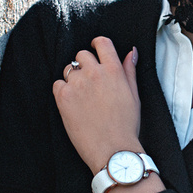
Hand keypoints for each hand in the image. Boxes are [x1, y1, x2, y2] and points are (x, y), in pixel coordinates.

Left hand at [52, 37, 142, 173]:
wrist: (113, 149)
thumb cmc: (126, 126)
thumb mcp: (134, 96)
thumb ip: (129, 71)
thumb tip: (131, 53)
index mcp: (114, 71)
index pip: (102, 43)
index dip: (96, 44)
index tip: (94, 50)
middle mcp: (95, 73)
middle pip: (81, 55)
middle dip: (84, 65)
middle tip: (88, 82)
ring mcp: (78, 84)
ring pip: (69, 70)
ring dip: (73, 78)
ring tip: (82, 96)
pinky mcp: (64, 97)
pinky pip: (57, 85)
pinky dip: (62, 91)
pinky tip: (73, 104)